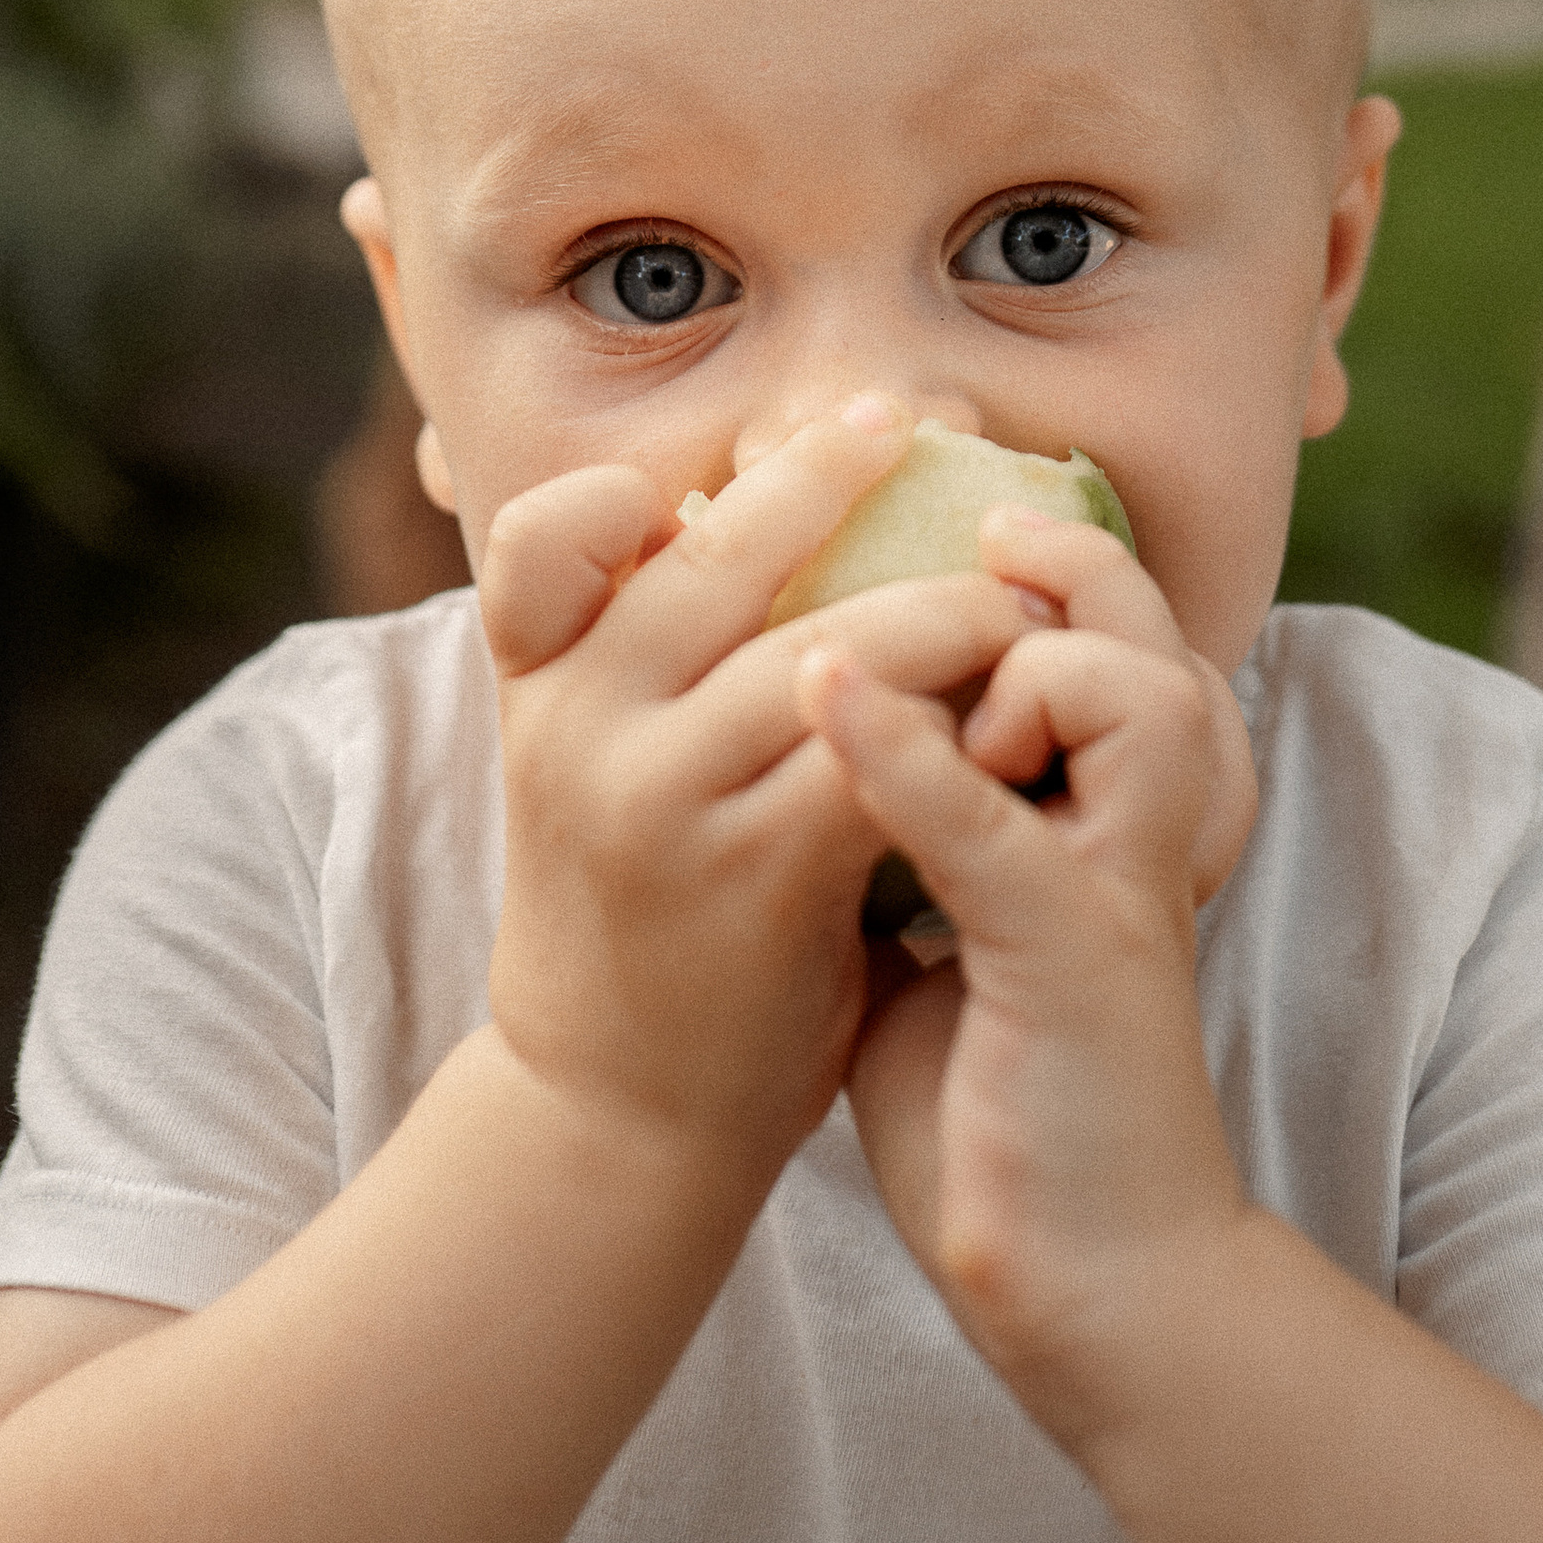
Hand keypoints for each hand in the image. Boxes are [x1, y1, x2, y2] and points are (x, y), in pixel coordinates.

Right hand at [477, 396, 1039, 1184]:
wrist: (617, 1117)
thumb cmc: (634, 913)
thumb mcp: (587, 767)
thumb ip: (629, 651)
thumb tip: (707, 506)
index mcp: (536, 694)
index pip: (539, 539)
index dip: (613, 495)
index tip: (705, 477)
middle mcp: (582, 730)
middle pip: (712, 555)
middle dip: (823, 474)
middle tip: (906, 424)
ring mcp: (666, 800)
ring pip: (829, 647)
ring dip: (938, 609)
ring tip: (1005, 595)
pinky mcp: (761, 875)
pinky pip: (881, 753)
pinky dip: (949, 721)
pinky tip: (998, 716)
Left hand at [798, 513, 1257, 1442]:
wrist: (1085, 1285)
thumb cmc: (1006, 1110)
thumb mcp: (942, 937)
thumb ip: (907, 834)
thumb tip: (819, 739)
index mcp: (1109, 820)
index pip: (1123, 640)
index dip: (1058, 567)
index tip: (960, 523)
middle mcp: (1133, 835)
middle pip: (1147, 632)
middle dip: (1072, 563)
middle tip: (983, 527)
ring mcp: (1112, 889)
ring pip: (1129, 692)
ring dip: (1016, 664)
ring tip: (923, 695)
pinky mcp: (1072, 958)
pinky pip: (995, 825)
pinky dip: (903, 753)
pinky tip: (821, 694)